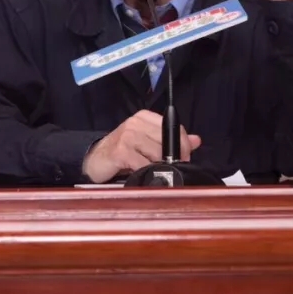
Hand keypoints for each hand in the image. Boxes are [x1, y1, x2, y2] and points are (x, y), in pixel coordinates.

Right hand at [81, 110, 201, 183]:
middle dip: (174, 159)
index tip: (186, 158)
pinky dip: (147, 172)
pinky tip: (143, 176)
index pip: (173, 127)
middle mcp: (136, 123)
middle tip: (173, 171)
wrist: (96, 160)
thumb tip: (197, 140)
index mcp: (145, 117)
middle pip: (167, 142)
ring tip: (156, 174)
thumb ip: (171, 141)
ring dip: (160, 168)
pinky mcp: (120, 151)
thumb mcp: (147, 142)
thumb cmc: (123, 151)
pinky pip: (143, 164)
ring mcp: (127, 136)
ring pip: (157, 154)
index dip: (183, 145)